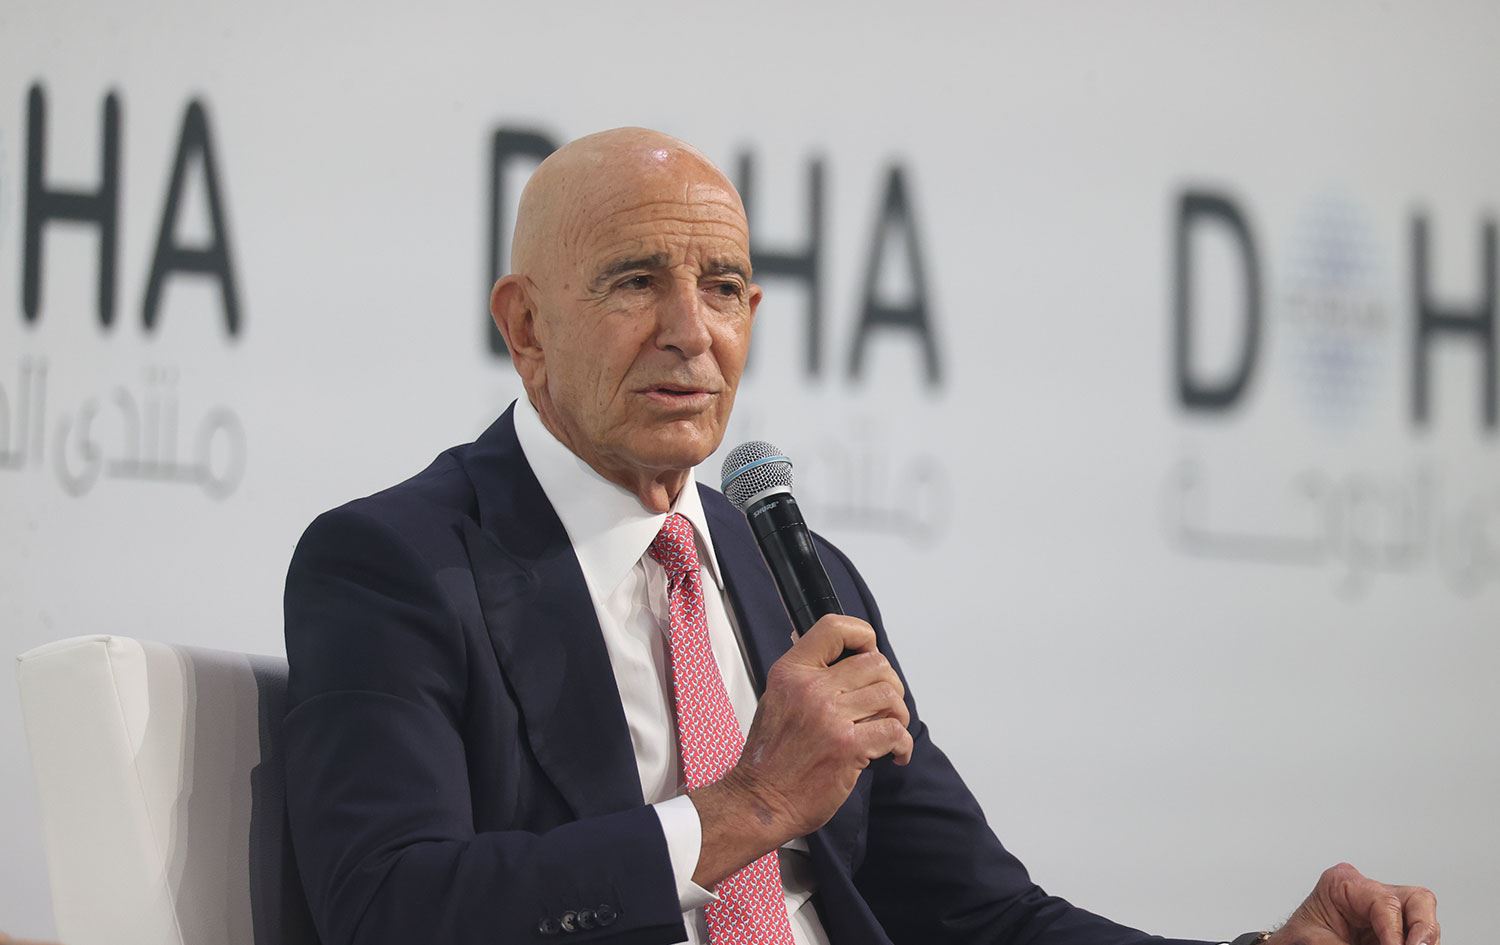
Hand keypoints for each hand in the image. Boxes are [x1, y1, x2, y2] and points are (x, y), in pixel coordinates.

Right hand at [689, 615, 912, 885]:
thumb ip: (806, 676)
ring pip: (889, 695)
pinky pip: (894, 731)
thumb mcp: (777, 699)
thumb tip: (839, 653)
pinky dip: (903, 744)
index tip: (868, 652)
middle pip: (875, 663)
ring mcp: (830, 716)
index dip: (861, 635)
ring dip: (898, 714)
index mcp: (792, 672)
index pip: (834, 628)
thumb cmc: (771, 757)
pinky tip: (895, 754)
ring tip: (890, 729)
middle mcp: (811, 688)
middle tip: (885, 705)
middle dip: (890, 683)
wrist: (760, 800)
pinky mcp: (848, 746)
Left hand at [1269, 863, 1438, 944]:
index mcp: (1342, 884)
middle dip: (1423, 929)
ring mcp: (1382, 912)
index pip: (1384, 901)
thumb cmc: (1298, 940)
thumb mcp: (1318, 942)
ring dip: (1422, 940)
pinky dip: (1415, 944)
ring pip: (1423, 919)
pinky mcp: (1390, 930)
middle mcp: (1367, 892)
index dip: (1395, 931)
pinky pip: (1417, 936)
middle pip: (1416, 900)